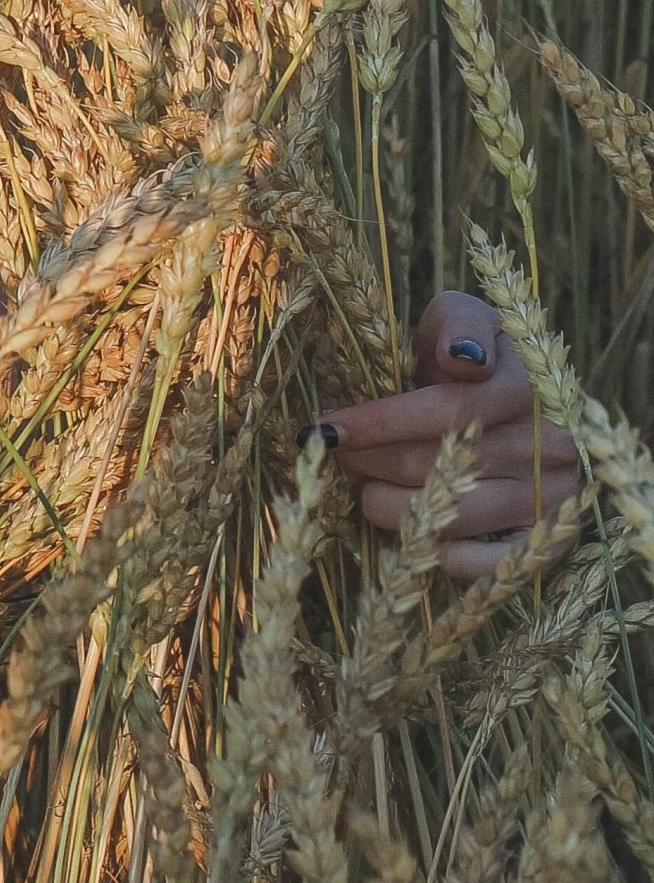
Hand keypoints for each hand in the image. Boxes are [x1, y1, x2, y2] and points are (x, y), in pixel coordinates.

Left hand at [318, 290, 581, 580]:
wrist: (521, 400)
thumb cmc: (468, 356)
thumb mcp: (459, 317)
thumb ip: (458, 323)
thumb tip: (462, 358)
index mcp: (528, 386)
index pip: (447, 410)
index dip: (379, 422)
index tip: (325, 429)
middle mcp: (554, 445)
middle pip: (441, 465)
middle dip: (371, 462)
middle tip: (335, 457)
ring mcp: (558, 496)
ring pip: (455, 517)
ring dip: (390, 506)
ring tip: (365, 488)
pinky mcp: (552, 540)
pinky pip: (489, 565)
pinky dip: (439, 554)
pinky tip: (410, 532)